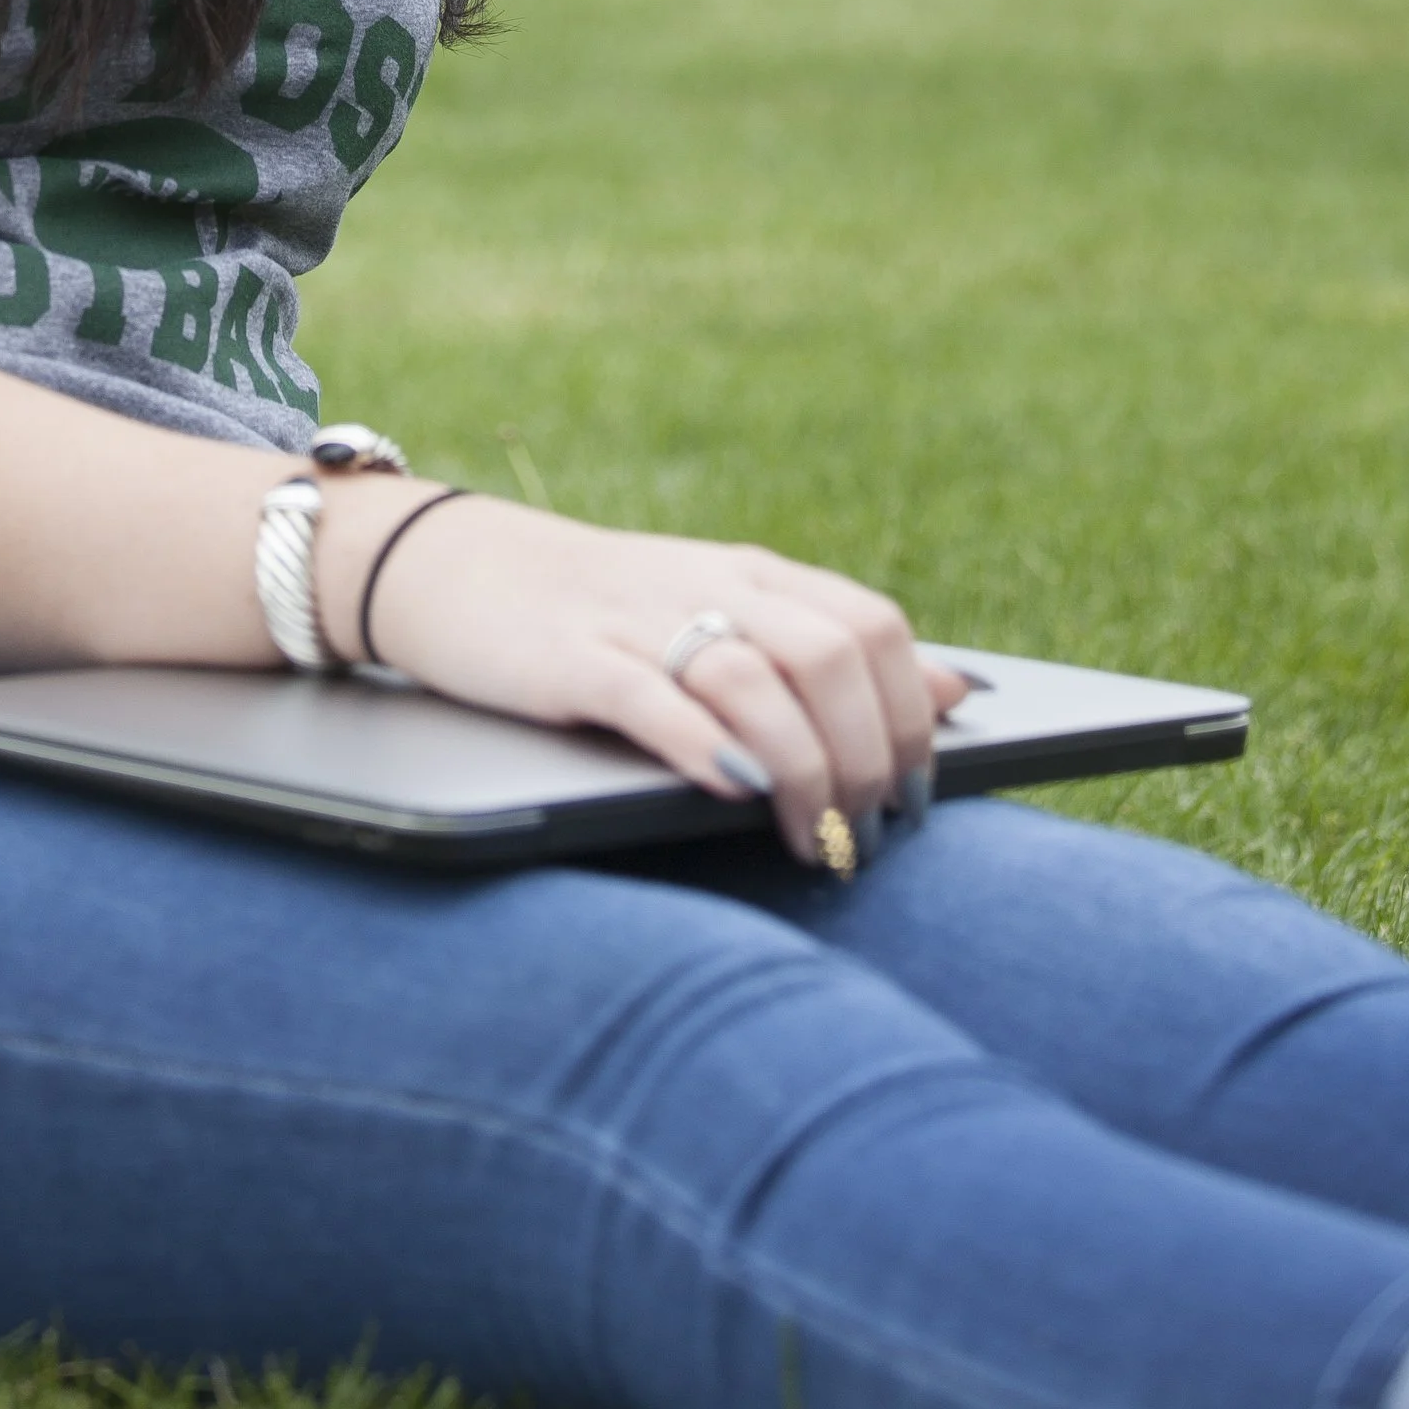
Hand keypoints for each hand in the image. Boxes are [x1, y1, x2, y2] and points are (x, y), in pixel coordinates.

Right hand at [324, 490, 966, 869]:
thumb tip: (956, 693)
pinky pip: (651, 695)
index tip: (914, 796)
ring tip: (816, 843)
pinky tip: (733, 789)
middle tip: (866, 834)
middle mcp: (708, 585)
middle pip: (829, 655)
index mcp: (752, 573)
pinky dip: (703, 743)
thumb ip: (827, 650)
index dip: (909, 715)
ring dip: (804, 770)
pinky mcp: (571, 658)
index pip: (870, 626)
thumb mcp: (721, 613)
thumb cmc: (601, 612)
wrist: (452, 566)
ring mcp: (637, 618)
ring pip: (754, 679)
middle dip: (867, 756)